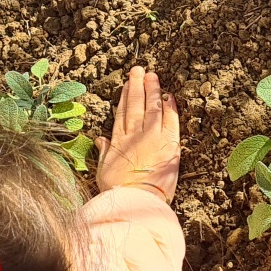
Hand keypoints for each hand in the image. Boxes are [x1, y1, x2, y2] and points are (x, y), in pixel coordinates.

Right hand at [96, 66, 179, 201]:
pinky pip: (171, 121)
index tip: (127, 84)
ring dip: (152, 91)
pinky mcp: (169, 144)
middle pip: (135, 105)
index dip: (124, 97)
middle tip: (138, 70)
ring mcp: (152, 137)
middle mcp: (134, 135)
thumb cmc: (118, 191)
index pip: (121, 113)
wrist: (135, 200)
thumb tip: (99, 140)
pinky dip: (170, 108)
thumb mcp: (104, 171)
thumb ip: (105, 152)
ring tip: (152, 76)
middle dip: (137, 86)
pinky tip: (169, 97)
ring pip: (152, 108)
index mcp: (118, 141)